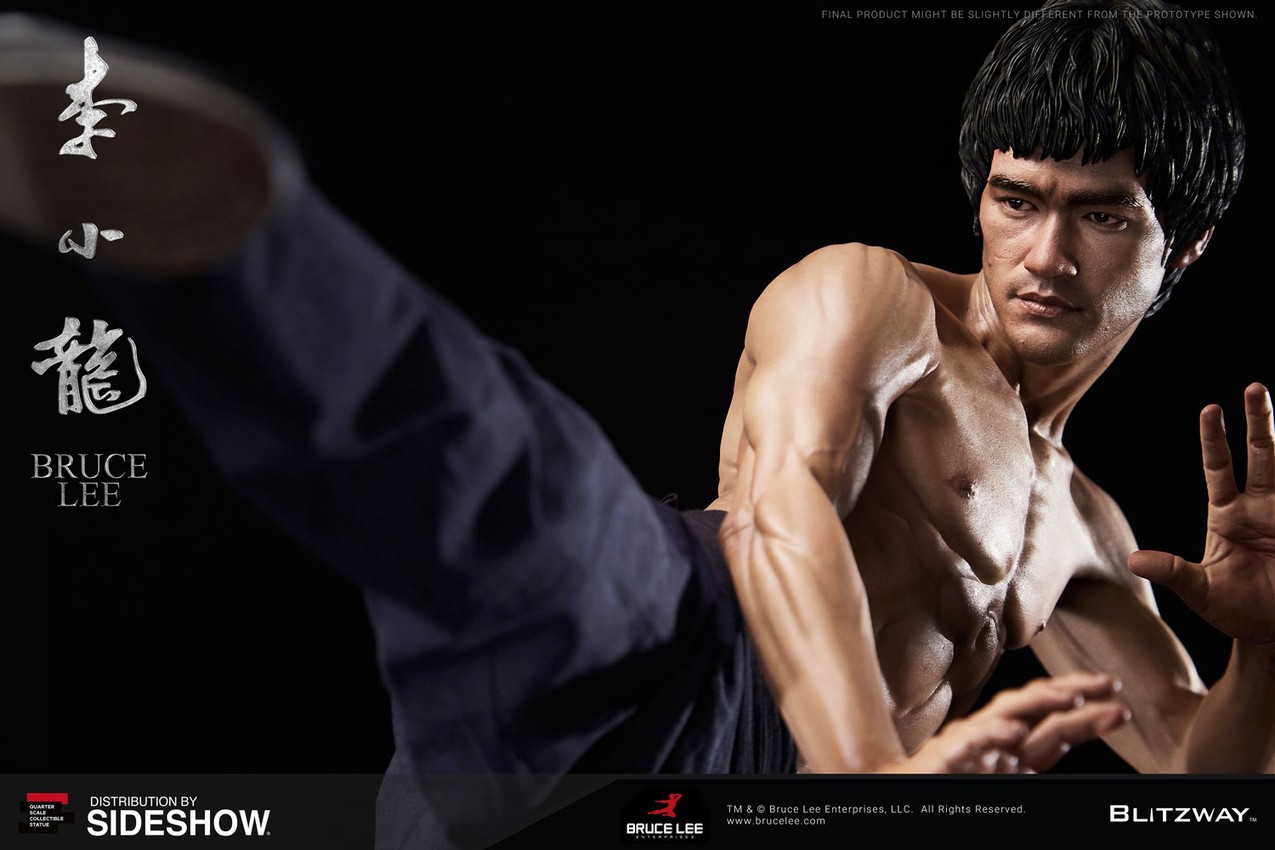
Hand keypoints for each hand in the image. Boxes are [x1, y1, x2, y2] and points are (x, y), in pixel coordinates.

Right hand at [883, 673, 1127, 773]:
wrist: (891, 792)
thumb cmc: (945, 781)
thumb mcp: (1000, 771)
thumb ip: (1030, 756)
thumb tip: (1067, 739)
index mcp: (1006, 746)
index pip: (1051, 722)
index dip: (1083, 709)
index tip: (1117, 699)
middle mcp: (988, 740)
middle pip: (1035, 711)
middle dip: (1072, 694)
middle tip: (1109, 686)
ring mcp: (965, 748)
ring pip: (1003, 717)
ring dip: (1037, 705)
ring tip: (1070, 698)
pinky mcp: (942, 760)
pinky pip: (967, 746)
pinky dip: (990, 737)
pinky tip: (1013, 732)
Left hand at [1128, 383, 1274, 645]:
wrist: (1273, 634)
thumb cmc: (1235, 611)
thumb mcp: (1200, 591)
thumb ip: (1173, 572)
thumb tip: (1134, 562)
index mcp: (1228, 517)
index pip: (1219, 469)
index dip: (1215, 440)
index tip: (1211, 410)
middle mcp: (1259, 509)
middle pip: (1260, 456)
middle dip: (1259, 422)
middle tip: (1255, 387)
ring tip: (1273, 403)